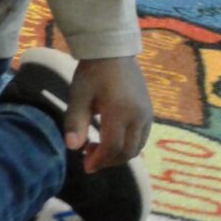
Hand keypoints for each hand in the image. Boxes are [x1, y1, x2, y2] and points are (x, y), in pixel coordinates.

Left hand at [66, 56, 152, 172]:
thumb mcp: (79, 95)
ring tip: (96, 149)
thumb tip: (72, 147)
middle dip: (108, 161)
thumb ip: (75, 121)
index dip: (99, 160)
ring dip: (118, 155)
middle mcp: (139, 116)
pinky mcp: (149, 113)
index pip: (113, 147)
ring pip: (137, 147)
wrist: (113, 53)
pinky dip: (127, 145)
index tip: (85, 167)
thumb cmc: (92, 73)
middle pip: (127, 151)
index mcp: (121, 112)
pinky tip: (110, 140)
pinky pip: (142, 138)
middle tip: (88, 160)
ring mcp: (147, 115)